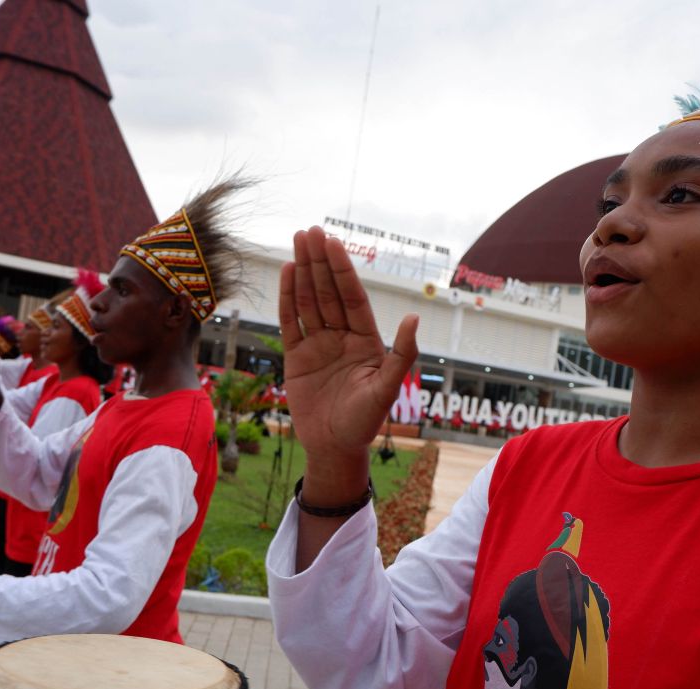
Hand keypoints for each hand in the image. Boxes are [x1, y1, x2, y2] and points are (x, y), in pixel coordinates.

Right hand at [279, 227, 417, 502]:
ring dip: (304, 272)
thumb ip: (401, 354)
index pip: (352, 297)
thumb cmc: (365, 421)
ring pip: (309, 301)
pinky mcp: (296, 357)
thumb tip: (412, 317)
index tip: (333, 243)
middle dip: (321, 262)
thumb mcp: (387, 389)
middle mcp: (342, 337)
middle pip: (329, 292)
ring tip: (297, 241)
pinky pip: (291, 322)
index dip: (342, 270)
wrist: (334, 448)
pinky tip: (287, 272)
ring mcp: (318, 345)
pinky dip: (288, 297)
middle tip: (311, 231)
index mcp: (366, 341)